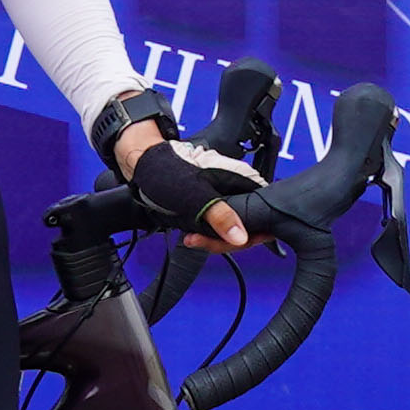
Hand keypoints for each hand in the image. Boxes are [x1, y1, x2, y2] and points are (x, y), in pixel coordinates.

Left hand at [113, 118, 254, 253]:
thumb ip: (220, 216)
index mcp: (243, 179)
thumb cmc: (166, 170)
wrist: (144, 166)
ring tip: (192, 238)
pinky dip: (207, 235)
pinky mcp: (214, 206)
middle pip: (249, 227)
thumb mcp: (194, 195)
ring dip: (214, 240)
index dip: (250, 234)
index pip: (265, 215)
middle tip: (201, 241)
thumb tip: (241, 237)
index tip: (229, 243)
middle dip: (225, 240)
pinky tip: (192, 235)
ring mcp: (227, 197)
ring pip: (233, 230)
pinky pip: (220, 227)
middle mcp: (239, 188)